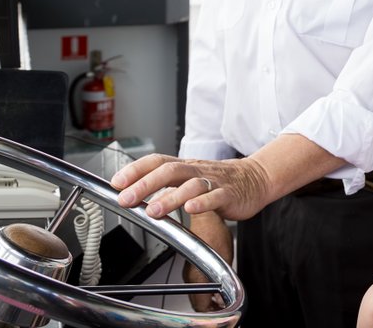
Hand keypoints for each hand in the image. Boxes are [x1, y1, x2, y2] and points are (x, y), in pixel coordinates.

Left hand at [110, 154, 271, 221]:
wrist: (256, 178)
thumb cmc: (219, 181)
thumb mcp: (189, 179)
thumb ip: (164, 186)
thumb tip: (133, 194)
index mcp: (185, 166)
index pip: (157, 161)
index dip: (135, 170)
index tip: (116, 182)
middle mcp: (197, 171)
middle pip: (170, 171)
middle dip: (145, 184)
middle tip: (125, 199)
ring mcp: (214, 182)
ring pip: (191, 185)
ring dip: (170, 198)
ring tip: (153, 210)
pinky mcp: (230, 194)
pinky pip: (216, 196)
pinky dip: (203, 202)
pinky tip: (192, 208)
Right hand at [183, 211, 232, 311]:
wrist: (205, 218)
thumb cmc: (215, 233)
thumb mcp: (227, 260)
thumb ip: (226, 280)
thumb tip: (227, 292)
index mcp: (196, 278)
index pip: (201, 306)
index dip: (213, 311)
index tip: (223, 310)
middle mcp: (188, 277)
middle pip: (197, 302)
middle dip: (210, 306)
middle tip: (223, 305)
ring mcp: (187, 272)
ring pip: (195, 293)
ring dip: (207, 297)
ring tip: (220, 297)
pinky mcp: (188, 266)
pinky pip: (194, 283)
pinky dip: (204, 288)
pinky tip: (214, 284)